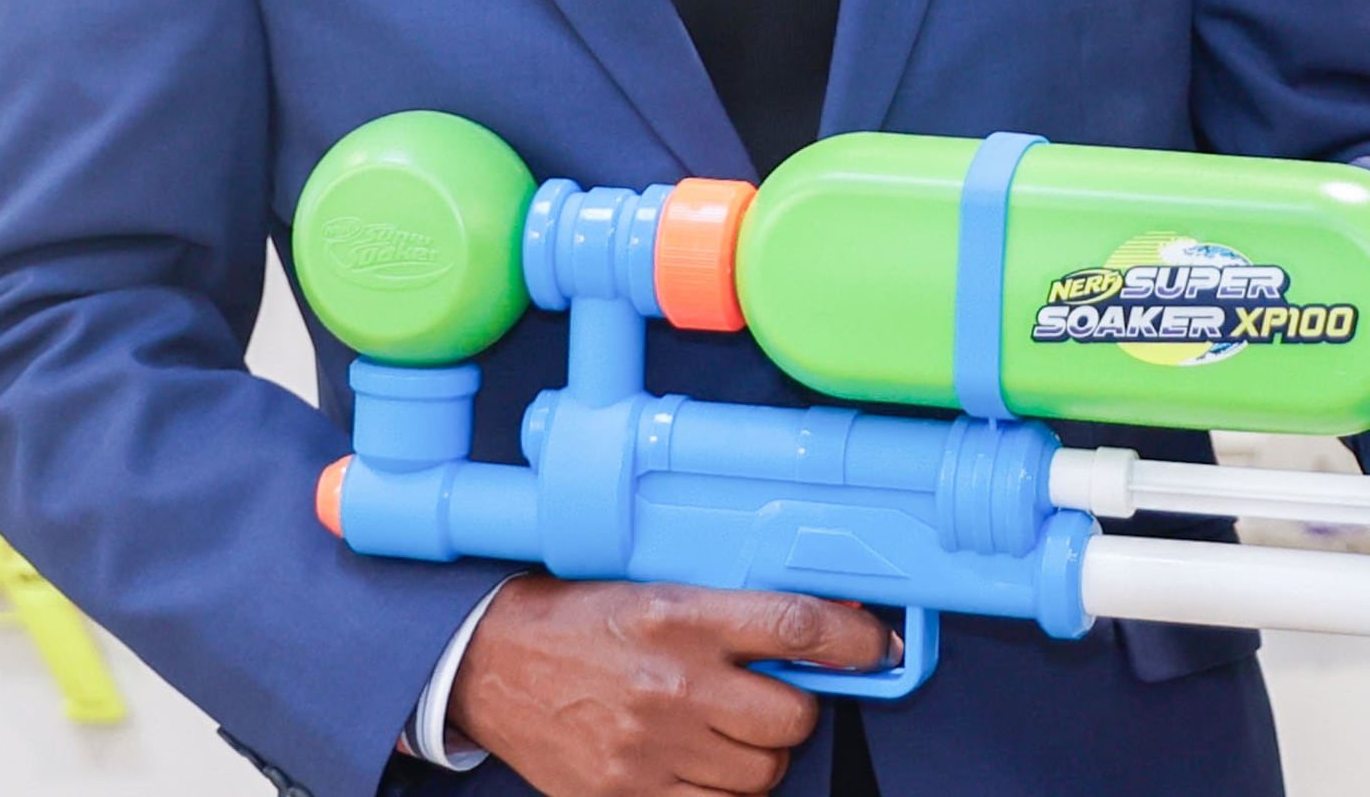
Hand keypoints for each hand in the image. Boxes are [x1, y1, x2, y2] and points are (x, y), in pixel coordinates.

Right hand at [446, 577, 892, 796]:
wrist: (492, 664)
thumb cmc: (582, 622)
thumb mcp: (660, 592)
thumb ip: (739, 616)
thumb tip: (833, 630)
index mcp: (680, 617)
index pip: (795, 628)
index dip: (854, 643)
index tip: (877, 649)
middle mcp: (671, 684)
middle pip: (791, 718)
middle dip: (791, 712)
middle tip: (763, 699)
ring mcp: (649, 750)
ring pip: (761, 775)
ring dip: (756, 758)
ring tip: (717, 732)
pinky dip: (720, 793)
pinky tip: (695, 765)